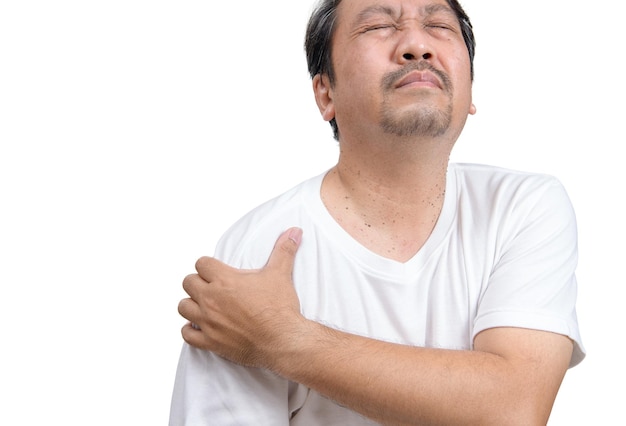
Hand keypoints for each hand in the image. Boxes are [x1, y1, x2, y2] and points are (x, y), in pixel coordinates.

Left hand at [178, 227, 303, 367]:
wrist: (282, 340)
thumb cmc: (280, 308)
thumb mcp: (280, 274)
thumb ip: (283, 250)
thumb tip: (294, 231)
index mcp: (225, 280)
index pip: (201, 263)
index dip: (208, 265)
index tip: (216, 271)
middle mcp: (211, 299)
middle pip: (188, 283)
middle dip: (198, 283)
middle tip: (212, 287)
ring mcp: (208, 321)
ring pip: (183, 307)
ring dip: (191, 304)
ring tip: (204, 305)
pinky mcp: (210, 341)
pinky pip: (186, 334)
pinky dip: (191, 330)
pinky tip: (201, 327)